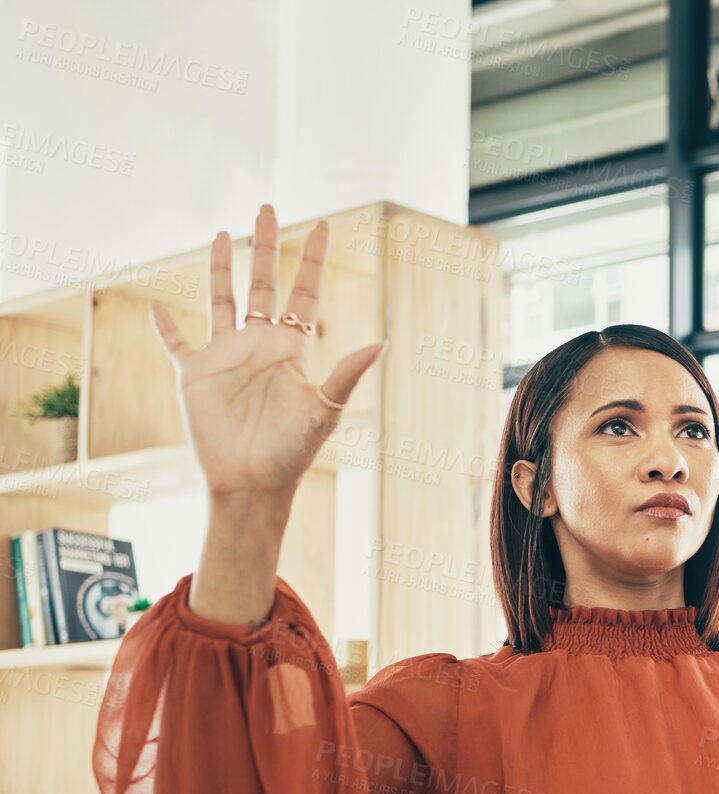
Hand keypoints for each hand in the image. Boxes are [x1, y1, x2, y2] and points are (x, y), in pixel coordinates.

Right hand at [150, 204, 384, 501]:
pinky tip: (157, 305)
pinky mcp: (194, 375)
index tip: (324, 226)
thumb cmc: (293, 452)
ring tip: (221, 234)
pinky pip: (177, 343)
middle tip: (268, 208)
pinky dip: (165, 326)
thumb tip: (383, 343)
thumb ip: (346, 375)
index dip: (312, 261)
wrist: (253, 483)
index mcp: (292, 349)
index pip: (304, 294)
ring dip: (219, 269)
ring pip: (221, 300)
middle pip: (262, 284)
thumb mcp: (324, 410)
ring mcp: (225, 357)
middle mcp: (259, 345)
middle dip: (265, 247)